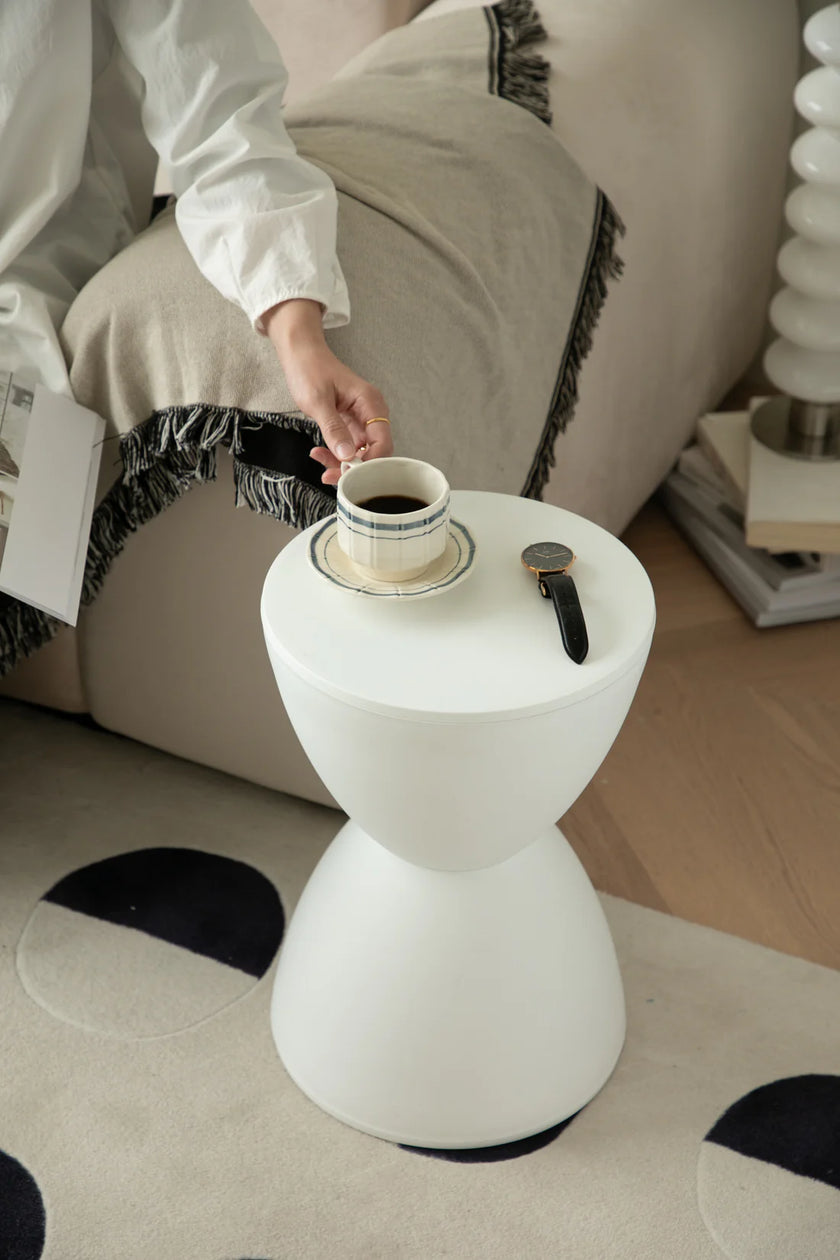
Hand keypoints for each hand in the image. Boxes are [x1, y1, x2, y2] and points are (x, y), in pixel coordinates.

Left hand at [263, 298, 392, 484]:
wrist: (300, 354)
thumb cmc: (310, 369)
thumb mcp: (318, 400)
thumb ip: (333, 428)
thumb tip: (346, 455)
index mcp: (370, 403)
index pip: (382, 442)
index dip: (369, 462)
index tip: (349, 472)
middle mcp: (370, 412)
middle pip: (373, 451)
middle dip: (354, 467)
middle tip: (330, 474)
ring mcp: (360, 419)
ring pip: (360, 452)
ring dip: (342, 463)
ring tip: (320, 460)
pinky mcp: (349, 423)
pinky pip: (349, 446)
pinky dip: (335, 453)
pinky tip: (319, 452)